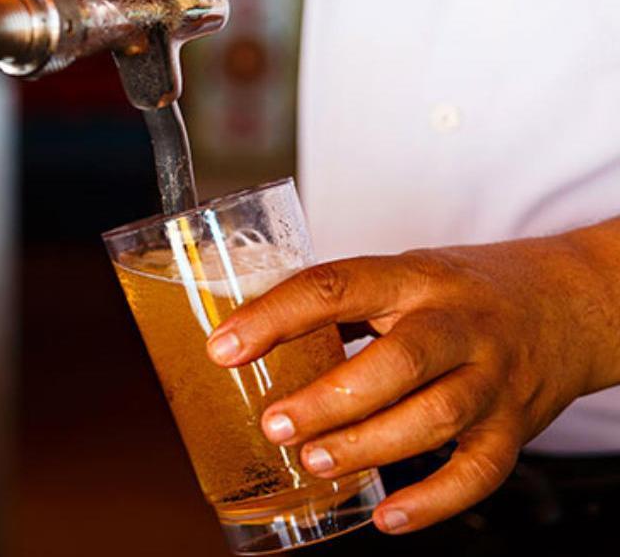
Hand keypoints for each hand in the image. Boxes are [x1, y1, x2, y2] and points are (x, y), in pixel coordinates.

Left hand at [205, 229, 619, 533]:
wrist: (566, 302)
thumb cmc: (461, 292)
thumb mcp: (402, 276)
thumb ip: (336, 307)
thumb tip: (246, 338)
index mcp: (413, 278)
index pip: (336, 287)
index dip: (275, 317)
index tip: (224, 348)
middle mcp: (457, 325)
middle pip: (397, 362)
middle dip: (329, 399)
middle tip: (275, 425)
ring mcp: (492, 378)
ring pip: (434, 418)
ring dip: (369, 445)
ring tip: (315, 462)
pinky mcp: (514, 427)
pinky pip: (479, 472)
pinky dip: (432, 500)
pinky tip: (387, 515)